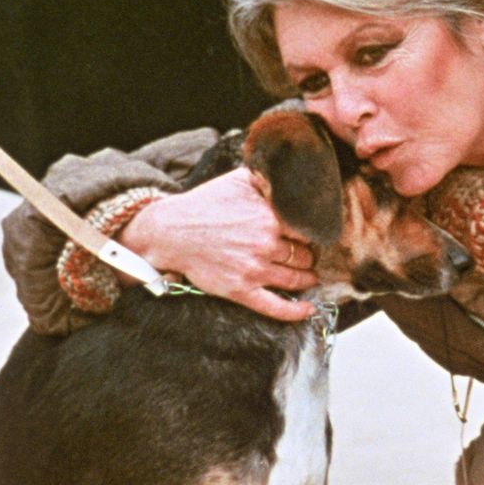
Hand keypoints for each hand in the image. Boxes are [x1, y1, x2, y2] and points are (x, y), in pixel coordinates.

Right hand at [118, 167, 318, 320]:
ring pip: (296, 279)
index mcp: (269, 216)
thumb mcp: (238, 180)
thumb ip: (268, 178)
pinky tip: (308, 309)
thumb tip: (292, 173)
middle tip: (307, 255)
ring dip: (307, 278)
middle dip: (308, 256)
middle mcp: (266, 243)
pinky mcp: (241, 290)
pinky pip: (276, 306)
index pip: (308, 229)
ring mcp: (254, 269)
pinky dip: (296, 311)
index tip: (311, 234)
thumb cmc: (205, 204)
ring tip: (309, 276)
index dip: (312, 232)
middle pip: (305, 255)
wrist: (171, 232)